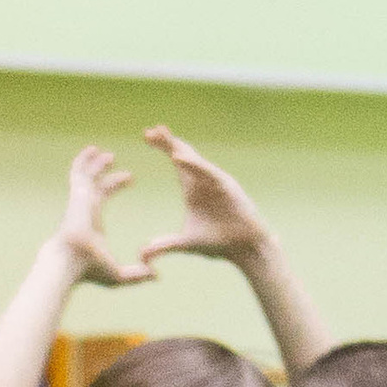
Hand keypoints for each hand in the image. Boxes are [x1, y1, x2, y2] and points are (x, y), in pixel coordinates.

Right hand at [52, 145, 149, 290]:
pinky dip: (83, 160)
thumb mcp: (118, 274)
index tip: (129, 178)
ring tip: (107, 151)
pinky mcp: (77, 195)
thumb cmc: (89, 270)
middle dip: (105, 171)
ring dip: (96, 163)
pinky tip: (93, 149)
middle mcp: (85, 208)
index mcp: (93, 220)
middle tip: (113, 159)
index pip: (103, 197)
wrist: (72, 263)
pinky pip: (78, 173)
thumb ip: (137, 274)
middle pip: (96, 183)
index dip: (115, 185)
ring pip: (86, 175)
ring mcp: (80, 200)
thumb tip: (156, 276)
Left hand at [139, 128, 266, 267]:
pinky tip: (177, 158)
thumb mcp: (185, 244)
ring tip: (161, 137)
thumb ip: (164, 246)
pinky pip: (207, 173)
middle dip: (167, 142)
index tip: (146, 135)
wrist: (244, 250)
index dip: (164, 148)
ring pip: (194, 160)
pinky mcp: (227, 188)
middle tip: (150, 131)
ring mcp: (216, 183)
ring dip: (177, 148)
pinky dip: (193, 165)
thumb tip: (142, 256)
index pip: (177, 162)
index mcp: (193, 189)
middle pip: (184, 155)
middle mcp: (204, 182)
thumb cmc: (219, 243)